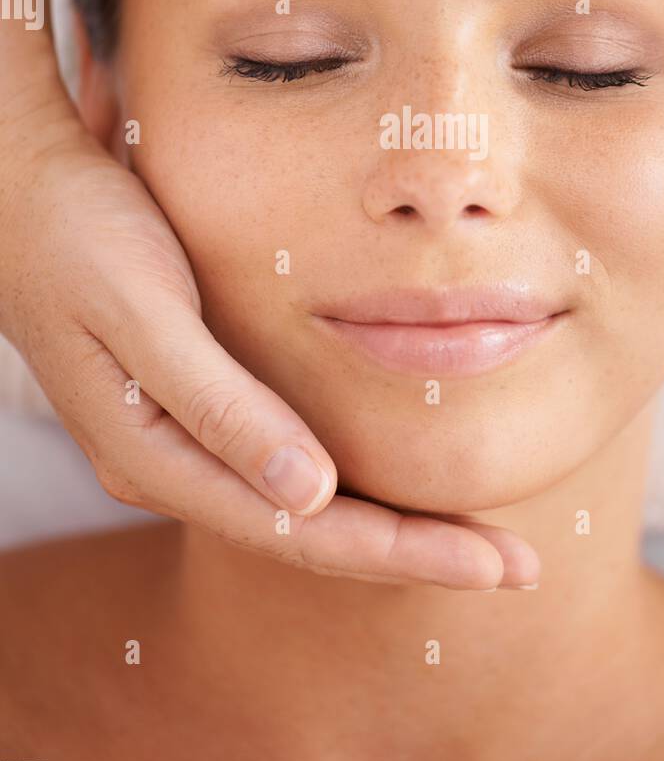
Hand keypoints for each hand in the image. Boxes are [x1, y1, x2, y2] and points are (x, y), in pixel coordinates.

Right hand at [0, 112, 539, 589]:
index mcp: (156, 457)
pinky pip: (290, 468)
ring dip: (393, 527)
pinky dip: (355, 484)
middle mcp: (176, 466)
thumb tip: (311, 491)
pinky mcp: (200, 408)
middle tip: (517, 567)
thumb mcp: (145, 311)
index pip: (300, 531)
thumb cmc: (79, 237)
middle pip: (311, 533)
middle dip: (416, 555)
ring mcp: (186, 442)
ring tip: (481, 540)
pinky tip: (402, 484)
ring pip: (304, 509)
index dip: (401, 554)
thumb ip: (221, 405)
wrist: (24, 193)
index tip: (489, 564)